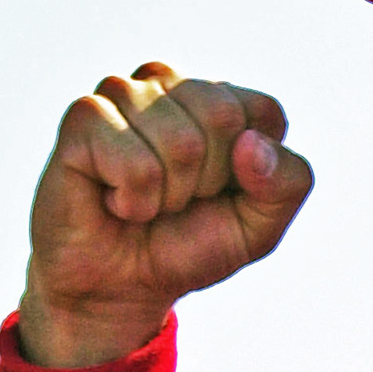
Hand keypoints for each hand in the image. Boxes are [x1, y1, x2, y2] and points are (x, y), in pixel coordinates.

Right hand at [18, 62, 313, 367]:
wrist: (121, 287)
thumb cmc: (189, 247)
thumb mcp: (260, 227)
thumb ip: (287, 184)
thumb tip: (251, 145)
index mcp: (220, 99)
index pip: (264, 112)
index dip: (255, 172)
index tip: (221, 193)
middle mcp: (171, 84)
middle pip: (222, 117)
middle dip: (208, 181)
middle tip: (178, 200)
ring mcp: (124, 93)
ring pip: (181, 142)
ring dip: (169, 195)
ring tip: (145, 200)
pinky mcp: (85, 116)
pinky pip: (136, 163)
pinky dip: (134, 201)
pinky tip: (115, 201)